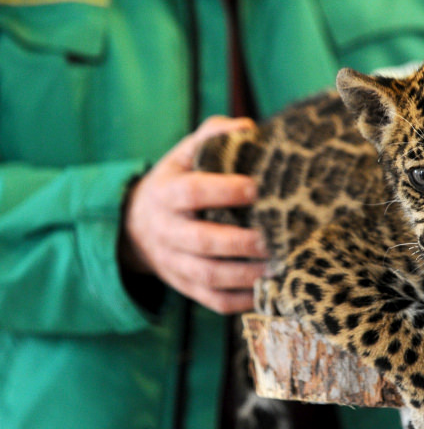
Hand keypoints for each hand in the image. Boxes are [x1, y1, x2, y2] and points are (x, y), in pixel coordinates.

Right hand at [120, 116, 269, 313]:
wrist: (137, 226)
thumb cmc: (177, 182)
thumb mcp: (184, 154)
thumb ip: (212, 136)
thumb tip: (248, 128)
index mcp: (165, 193)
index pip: (192, 192)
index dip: (223, 191)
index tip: (256, 188)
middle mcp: (167, 231)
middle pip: (202, 241)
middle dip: (240, 241)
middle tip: (274, 236)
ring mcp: (175, 263)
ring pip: (210, 275)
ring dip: (247, 274)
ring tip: (280, 264)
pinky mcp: (186, 287)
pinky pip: (215, 300)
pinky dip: (244, 299)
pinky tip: (270, 288)